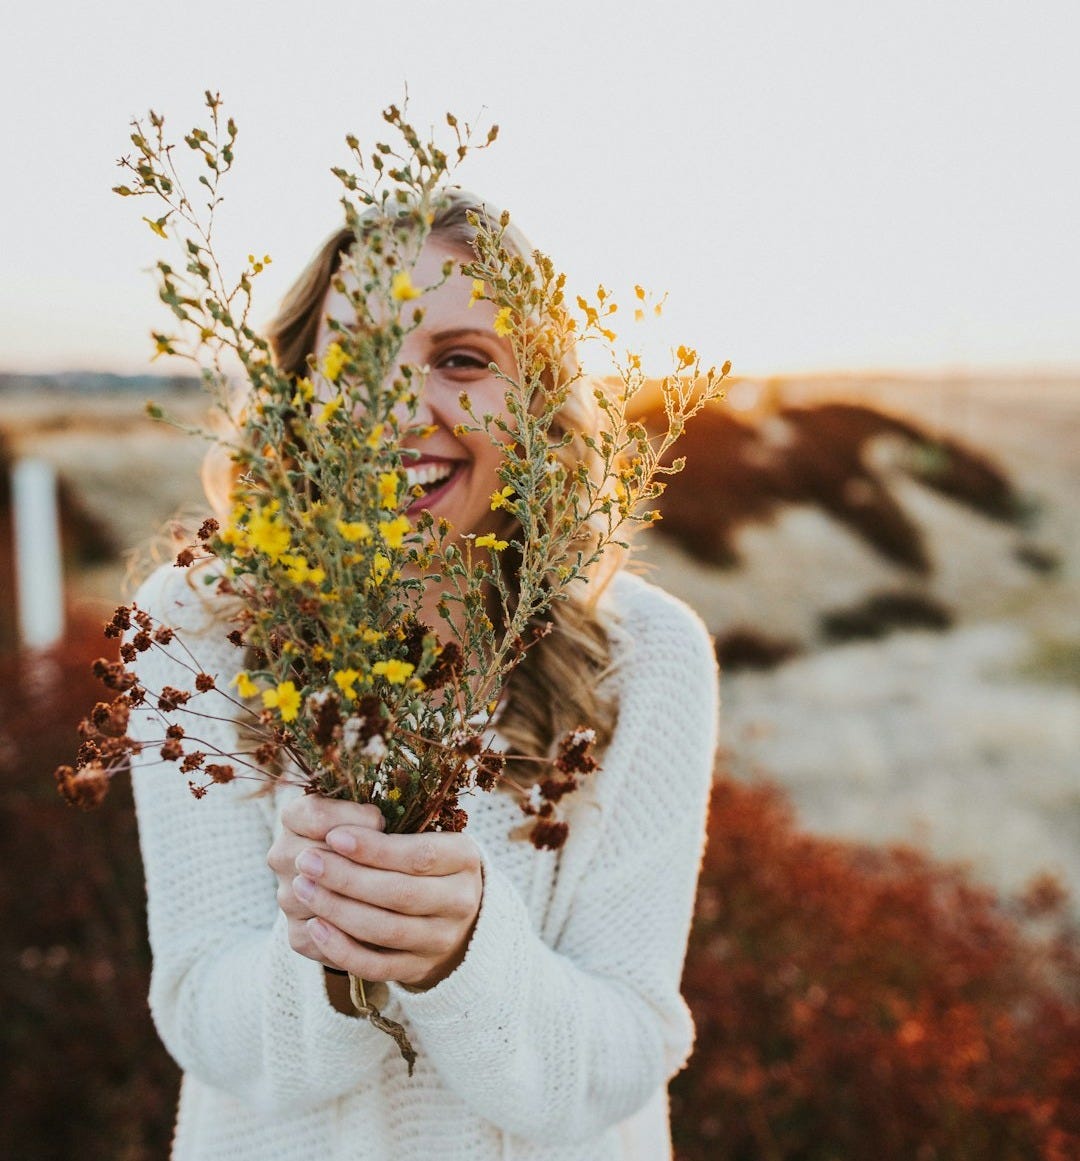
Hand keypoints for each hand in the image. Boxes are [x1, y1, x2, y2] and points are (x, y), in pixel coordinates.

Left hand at [272, 797, 483, 989]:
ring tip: (303, 886)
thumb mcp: (421, 832)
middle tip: (307, 860)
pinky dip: (342, 949)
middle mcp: (461, 900)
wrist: (451, 912)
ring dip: (338, 909)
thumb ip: (387, 826)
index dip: (374, 848)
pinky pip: (377, 966)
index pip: (419, 855)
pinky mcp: (419, 968)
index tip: (334, 836)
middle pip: (400, 893)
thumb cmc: (422, 858)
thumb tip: (335, 827)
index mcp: (464, 857)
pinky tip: (315, 926)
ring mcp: (441, 939)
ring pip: (386, 930)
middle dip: (347, 877)